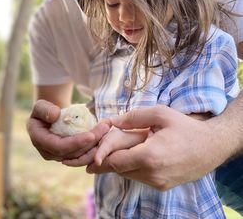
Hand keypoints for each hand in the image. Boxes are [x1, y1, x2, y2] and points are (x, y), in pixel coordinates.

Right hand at [27, 100, 109, 161]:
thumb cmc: (44, 111)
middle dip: (90, 143)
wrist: (48, 119)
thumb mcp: (40, 106)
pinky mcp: (69, 156)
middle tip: (105, 128)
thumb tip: (55, 115)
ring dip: (95, 145)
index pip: (58, 147)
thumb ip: (45, 109)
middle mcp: (48, 153)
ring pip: (80, 156)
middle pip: (72, 153)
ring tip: (107, 129)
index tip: (91, 135)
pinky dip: (95, 146)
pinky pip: (83, 154)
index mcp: (39, 141)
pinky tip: (105, 134)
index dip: (75, 143)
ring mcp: (59, 156)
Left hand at [86, 105, 226, 190]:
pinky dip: (131, 168)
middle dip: (107, 160)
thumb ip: (133, 117)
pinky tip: (134, 156)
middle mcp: (152, 174)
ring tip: (117, 150)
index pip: (114, 161)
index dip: (100, 157)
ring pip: (127, 175)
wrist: (212, 147)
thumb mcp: (160, 114)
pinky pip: (138, 177)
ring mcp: (157, 183)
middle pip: (118, 170)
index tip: (89, 155)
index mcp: (150, 156)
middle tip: (96, 153)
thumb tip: (111, 121)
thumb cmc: (186, 128)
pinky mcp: (162, 187)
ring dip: (120, 163)